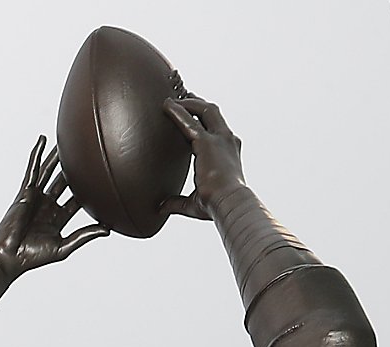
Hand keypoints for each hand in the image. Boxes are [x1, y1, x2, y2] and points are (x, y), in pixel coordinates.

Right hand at [0, 136, 107, 276]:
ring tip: (67, 141)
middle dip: (74, 169)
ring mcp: (36, 197)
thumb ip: (84, 235)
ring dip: (58, 156)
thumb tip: (108, 229)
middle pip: (64, 182)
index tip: (101, 178)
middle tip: (86, 153)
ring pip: (50, 171)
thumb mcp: (64, 246)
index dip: (88, 190)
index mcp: (57, 218)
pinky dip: (37, 154)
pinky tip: (42, 140)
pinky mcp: (25, 192)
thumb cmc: (32, 257)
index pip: (76, 200)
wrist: (10, 257)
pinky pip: (33, 169)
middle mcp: (47, 205)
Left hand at [159, 95, 246, 220]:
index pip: (215, 129)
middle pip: (212, 112)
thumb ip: (177, 202)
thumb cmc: (216, 206)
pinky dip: (177, 112)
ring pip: (205, 110)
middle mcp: (227, 141)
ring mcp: (220, 138)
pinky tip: (166, 106)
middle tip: (183, 96)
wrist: (229, 203)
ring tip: (171, 100)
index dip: (203, 120)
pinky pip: (189, 121)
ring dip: (188, 102)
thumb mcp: (195, 203)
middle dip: (197, 102)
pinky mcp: (207, 142)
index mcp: (228, 152)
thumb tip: (161, 207)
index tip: (192, 113)